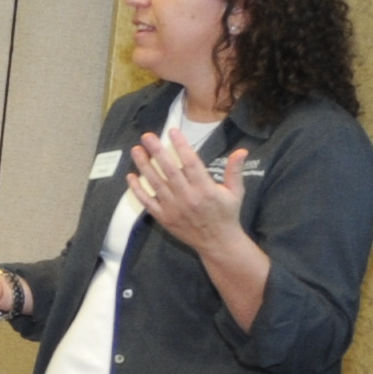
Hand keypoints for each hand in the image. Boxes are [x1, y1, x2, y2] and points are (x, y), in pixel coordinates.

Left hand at [124, 129, 250, 260]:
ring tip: (136, 150)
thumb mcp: (235, 192)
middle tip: (147, 136)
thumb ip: (235, 171)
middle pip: (170, 170)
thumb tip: (242, 150)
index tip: (172, 131)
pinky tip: (130, 177)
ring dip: (144, 166)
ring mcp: (173, 208)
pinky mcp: (164, 217)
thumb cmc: (227, 214)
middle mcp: (188, 197)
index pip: (191, 163)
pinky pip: (147, 202)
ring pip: (155, 183)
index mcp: (206, 189)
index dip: (181, 146)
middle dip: (157, 151)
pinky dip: (137, 190)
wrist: (218, 242)